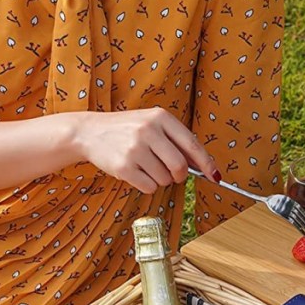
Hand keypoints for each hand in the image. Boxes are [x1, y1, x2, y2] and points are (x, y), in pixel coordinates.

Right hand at [76, 108, 218, 193]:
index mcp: (160, 117)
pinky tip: (136, 172)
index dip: (206, 163)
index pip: (192, 145)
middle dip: (179, 176)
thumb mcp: (151, 124)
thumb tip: (202, 166)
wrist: (90, 132)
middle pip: (179, 166)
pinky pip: (149, 187)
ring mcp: (135, 149)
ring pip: (164, 179)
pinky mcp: (123, 167)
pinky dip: (146, 185)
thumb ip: (176, 141)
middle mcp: (148, 131)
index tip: (214, 176)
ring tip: (145, 167)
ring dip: (160, 180)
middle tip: (172, 175)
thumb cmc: (127, 130)